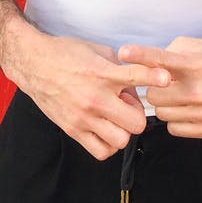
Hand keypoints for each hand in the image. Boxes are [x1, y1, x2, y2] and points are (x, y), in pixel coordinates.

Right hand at [6, 26, 170, 159]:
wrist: (35, 64)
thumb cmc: (67, 53)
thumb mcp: (99, 51)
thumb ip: (121, 68)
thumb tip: (137, 87)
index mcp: (102, 73)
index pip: (135, 76)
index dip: (154, 77)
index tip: (166, 78)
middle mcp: (95, 97)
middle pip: (136, 123)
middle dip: (136, 115)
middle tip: (126, 106)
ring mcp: (83, 117)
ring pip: (120, 141)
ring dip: (122, 130)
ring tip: (114, 118)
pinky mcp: (73, 130)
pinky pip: (101, 151)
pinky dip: (108, 144)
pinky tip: (104, 129)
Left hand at [118, 35, 201, 138]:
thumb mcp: (194, 47)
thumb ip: (168, 54)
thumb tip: (144, 65)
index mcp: (194, 64)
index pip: (161, 59)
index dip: (140, 55)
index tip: (123, 52)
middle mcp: (199, 88)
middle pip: (154, 96)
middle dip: (154, 90)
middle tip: (164, 85)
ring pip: (162, 114)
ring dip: (165, 106)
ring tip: (178, 96)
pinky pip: (174, 129)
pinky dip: (176, 120)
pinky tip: (187, 109)